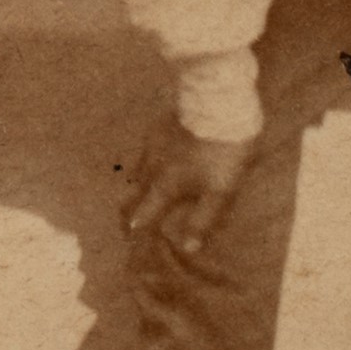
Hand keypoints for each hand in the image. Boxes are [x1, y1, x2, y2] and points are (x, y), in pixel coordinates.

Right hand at [124, 118, 253, 261]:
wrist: (218, 102)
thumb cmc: (221, 151)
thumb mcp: (220, 190)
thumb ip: (203, 219)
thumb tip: (187, 248)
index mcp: (164, 186)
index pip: (141, 216)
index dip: (135, 233)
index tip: (129, 243)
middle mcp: (150, 167)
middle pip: (132, 194)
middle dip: (129, 211)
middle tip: (130, 223)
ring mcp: (152, 144)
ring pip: (138, 172)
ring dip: (138, 187)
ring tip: (146, 195)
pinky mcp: (158, 127)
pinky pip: (148, 153)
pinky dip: (149, 165)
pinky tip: (160, 162)